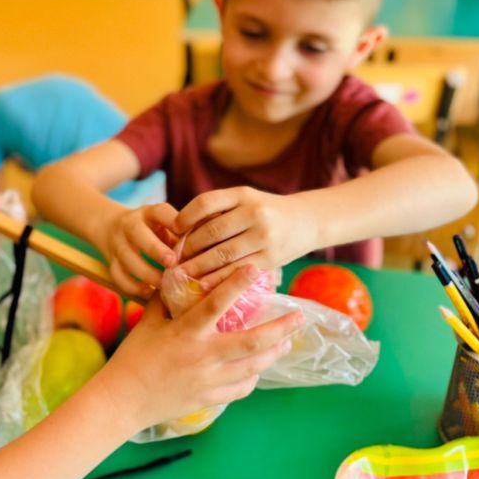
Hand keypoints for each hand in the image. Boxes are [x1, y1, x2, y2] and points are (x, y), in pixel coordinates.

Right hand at [98, 202, 180, 297]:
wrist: (111, 227)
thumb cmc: (152, 230)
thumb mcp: (165, 225)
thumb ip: (183, 235)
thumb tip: (208, 251)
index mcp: (149, 213)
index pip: (160, 212)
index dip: (173, 221)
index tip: (184, 232)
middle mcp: (130, 225)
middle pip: (137, 233)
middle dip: (155, 249)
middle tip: (172, 263)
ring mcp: (118, 243)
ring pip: (127, 258)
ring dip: (147, 274)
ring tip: (165, 285)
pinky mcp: (111, 261)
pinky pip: (117, 275)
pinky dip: (133, 287)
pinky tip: (149, 292)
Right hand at [102, 265, 304, 431]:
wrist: (124, 400)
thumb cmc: (134, 357)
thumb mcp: (149, 323)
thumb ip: (167, 301)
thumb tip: (180, 279)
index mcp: (186, 333)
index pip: (216, 304)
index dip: (237, 284)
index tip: (256, 268)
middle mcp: (203, 356)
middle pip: (252, 341)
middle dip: (280, 329)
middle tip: (299, 317)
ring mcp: (209, 380)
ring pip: (253, 366)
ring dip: (274, 353)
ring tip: (287, 342)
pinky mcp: (210, 399)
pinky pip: (241, 387)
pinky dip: (253, 376)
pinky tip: (257, 367)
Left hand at [172, 187, 320, 283]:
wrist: (307, 222)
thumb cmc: (266, 211)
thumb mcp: (245, 200)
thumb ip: (219, 210)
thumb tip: (180, 230)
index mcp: (243, 194)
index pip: (206, 202)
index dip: (185, 217)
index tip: (173, 229)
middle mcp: (254, 213)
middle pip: (210, 232)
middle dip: (188, 247)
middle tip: (171, 258)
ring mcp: (263, 237)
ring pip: (221, 255)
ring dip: (197, 266)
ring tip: (180, 274)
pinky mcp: (269, 258)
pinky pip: (236, 271)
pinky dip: (216, 279)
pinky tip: (201, 284)